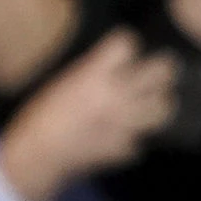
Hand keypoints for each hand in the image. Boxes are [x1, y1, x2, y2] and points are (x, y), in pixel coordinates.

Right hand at [0, 30, 176, 200]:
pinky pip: (140, 141)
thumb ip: (93, 73)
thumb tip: (117, 66)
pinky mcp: (124, 147)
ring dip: (158, 107)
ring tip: (152, 107)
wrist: (35, 156)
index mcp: (93, 75)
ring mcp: (124, 122)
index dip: (128, 45)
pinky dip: (131, 141)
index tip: (128, 52)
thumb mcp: (63, 84)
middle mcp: (115, 95)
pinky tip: (121, 139)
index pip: (127, 43)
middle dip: (165, 70)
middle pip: (162, 71)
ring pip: (164, 108)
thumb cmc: (41, 117)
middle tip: (164, 72)